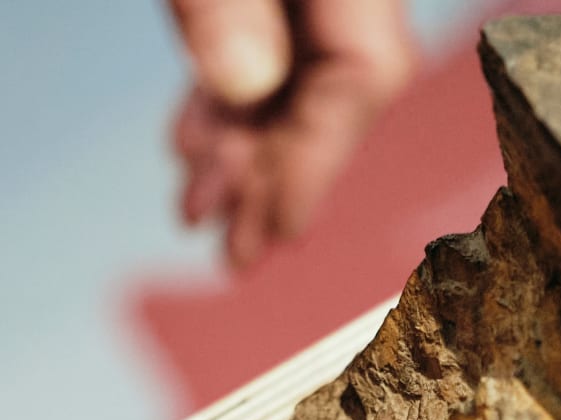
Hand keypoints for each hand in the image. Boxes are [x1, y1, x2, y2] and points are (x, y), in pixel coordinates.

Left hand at [168, 0, 412, 269]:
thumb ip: (228, 8)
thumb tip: (246, 84)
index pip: (368, 76)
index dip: (322, 162)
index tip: (284, 229)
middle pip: (332, 97)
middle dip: (276, 180)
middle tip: (237, 255)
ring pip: (289, 87)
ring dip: (242, 156)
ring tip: (197, 213)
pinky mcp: (274, 1)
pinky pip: (260, 57)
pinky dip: (225, 107)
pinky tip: (192, 148)